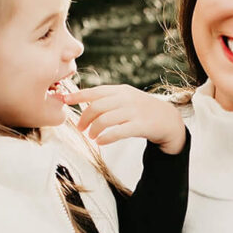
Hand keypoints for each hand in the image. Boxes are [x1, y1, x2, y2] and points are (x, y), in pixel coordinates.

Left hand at [65, 84, 186, 153]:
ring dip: (93, 129)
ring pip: (105, 119)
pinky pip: (118, 132)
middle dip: (84, 118)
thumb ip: (108, 99)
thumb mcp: (126, 98)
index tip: (64, 99)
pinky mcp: (140, 126)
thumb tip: (82, 102)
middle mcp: (126, 99)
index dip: (78, 95)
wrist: (168, 119)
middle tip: (80, 128)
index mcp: (120, 90)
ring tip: (91, 136)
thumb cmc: (141, 110)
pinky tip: (100, 142)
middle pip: (97, 106)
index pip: (95, 91)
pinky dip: (106, 137)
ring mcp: (134, 112)